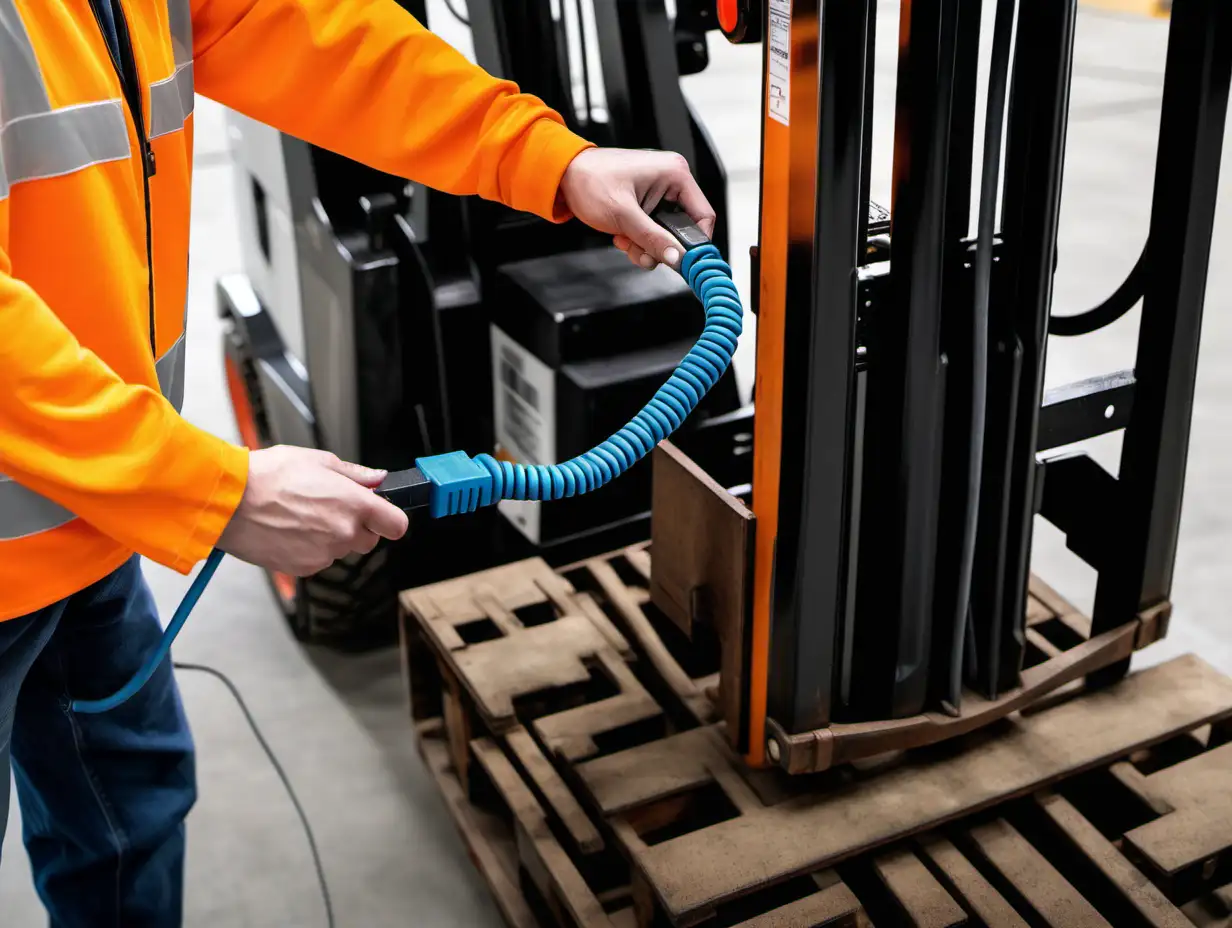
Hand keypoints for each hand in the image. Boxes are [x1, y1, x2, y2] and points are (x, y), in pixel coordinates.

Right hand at [218, 445, 408, 575]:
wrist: (229, 501)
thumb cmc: (269, 476)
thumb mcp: (317, 460)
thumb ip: (354, 474)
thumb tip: (377, 478)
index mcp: (354, 504)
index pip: (396, 525)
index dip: (389, 519)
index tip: (380, 513)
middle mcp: (344, 532)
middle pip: (369, 540)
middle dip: (357, 526)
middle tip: (331, 508)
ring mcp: (324, 553)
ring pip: (341, 549)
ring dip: (331, 537)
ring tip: (302, 515)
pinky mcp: (304, 568)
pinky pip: (319, 560)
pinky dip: (310, 549)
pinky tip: (290, 530)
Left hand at [558, 148, 715, 270]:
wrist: (563, 175)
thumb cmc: (589, 181)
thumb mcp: (623, 215)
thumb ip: (652, 238)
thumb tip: (676, 258)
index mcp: (674, 174)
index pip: (704, 215)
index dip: (695, 243)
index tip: (681, 261)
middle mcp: (670, 181)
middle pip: (681, 229)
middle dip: (659, 246)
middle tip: (638, 249)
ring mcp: (658, 193)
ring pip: (664, 235)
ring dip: (644, 245)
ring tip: (623, 238)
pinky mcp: (646, 203)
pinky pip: (651, 231)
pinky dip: (637, 239)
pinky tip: (620, 234)